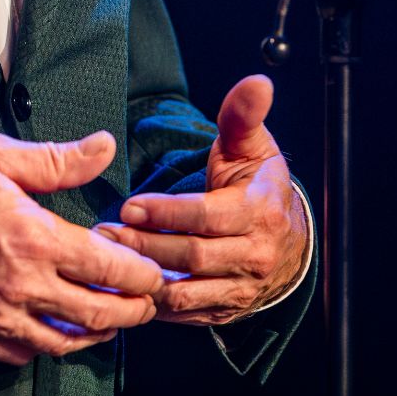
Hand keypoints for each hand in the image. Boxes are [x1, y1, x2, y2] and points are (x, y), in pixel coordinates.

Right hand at [0, 128, 165, 364]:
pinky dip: (49, 346)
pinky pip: (24, 355)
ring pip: (65, 344)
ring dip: (97, 334)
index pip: (110, 270)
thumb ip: (54, 159)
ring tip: (110, 318)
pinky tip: (54, 329)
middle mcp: (22, 288)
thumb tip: (104, 146)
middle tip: (147, 302)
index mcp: (32, 239)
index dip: (142, 274)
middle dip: (134, 312)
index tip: (152, 269)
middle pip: (100, 316)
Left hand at [99, 75, 308, 325]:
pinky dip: (155, 305)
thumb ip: (243, 115)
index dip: (166, 213)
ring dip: (145, 278)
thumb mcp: (253, 146)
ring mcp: (241, 288)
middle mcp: (253, 255)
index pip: (207, 217)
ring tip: (107, 259)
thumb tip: (257, 82)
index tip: (129, 204)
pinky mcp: (226, 310)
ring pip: (188, 290)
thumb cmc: (259, 185)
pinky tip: (126, 287)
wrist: (290, 240)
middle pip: (193, 256)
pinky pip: (186, 313)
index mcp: (259, 212)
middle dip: (146, 245)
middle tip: (105, 232)